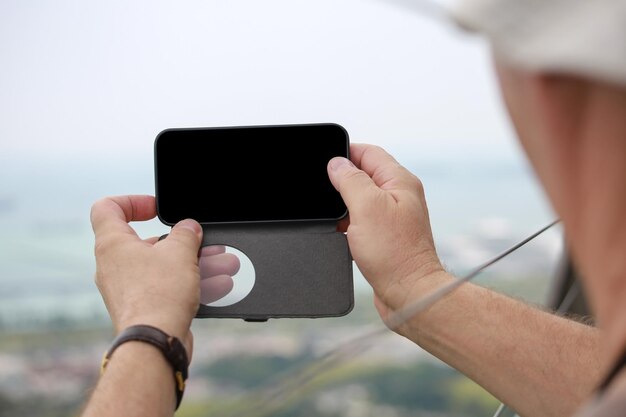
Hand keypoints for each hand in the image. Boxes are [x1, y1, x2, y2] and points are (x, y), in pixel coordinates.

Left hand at [90, 195, 235, 356]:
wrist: (155, 343)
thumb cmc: (158, 295)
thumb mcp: (180, 251)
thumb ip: (186, 233)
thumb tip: (189, 228)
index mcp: (112, 244)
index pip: (108, 208)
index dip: (132, 201)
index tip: (156, 209)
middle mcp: (113, 266)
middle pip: (145, 242)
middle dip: (180, 241)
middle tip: (201, 241)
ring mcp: (125, 290)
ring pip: (161, 267)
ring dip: (192, 263)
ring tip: (223, 264)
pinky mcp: (140, 309)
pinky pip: (165, 288)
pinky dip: (189, 285)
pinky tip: (217, 286)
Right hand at [327, 144, 446, 331]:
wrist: (409, 293)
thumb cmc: (394, 253)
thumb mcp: (366, 207)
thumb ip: (350, 180)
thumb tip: (336, 164)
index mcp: (400, 181)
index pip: (369, 153)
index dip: (345, 153)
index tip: (325, 160)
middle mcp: (399, 196)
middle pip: (364, 175)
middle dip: (342, 180)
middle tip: (325, 189)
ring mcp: (393, 217)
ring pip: (361, 199)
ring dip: (344, 204)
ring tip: (336, 216)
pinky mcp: (386, 237)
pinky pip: (362, 220)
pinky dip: (348, 223)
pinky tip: (342, 232)